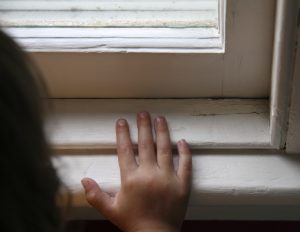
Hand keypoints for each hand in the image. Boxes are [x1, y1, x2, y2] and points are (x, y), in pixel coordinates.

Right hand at [81, 112, 191, 231]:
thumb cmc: (133, 223)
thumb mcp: (110, 210)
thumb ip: (95, 195)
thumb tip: (83, 180)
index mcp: (131, 179)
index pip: (125, 151)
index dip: (122, 134)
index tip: (122, 121)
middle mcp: (149, 175)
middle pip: (145, 144)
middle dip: (143, 126)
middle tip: (143, 113)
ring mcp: (167, 178)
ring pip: (165, 149)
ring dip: (162, 132)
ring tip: (160, 118)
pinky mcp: (182, 185)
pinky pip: (185, 164)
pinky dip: (185, 152)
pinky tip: (182, 141)